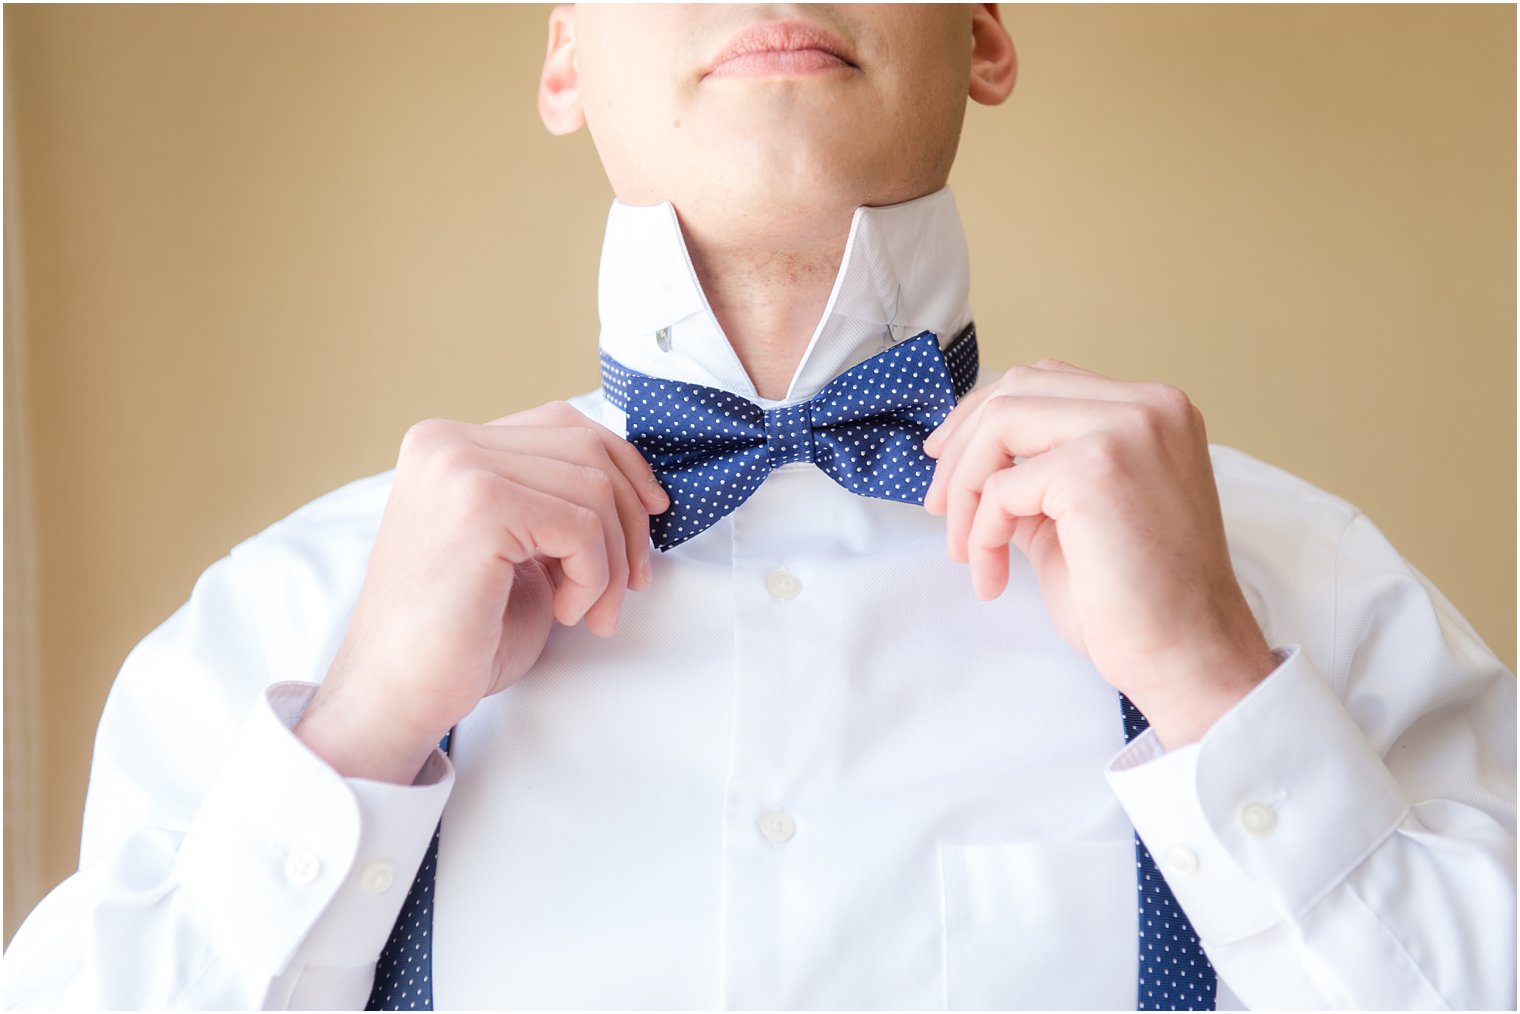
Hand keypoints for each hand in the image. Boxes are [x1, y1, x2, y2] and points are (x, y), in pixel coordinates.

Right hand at [296, 401, 668, 782]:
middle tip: (631, 585)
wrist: (398, 693)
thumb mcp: (516, 546)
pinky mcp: (480, 506)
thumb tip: (638, 486)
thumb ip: (552, 500)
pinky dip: (593, 577)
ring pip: (594, 489)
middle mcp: (445, 442)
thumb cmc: (460, 632)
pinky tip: (566, 611)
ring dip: (613, 561)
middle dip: (629, 521)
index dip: (622, 469)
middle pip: (588, 450)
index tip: (650, 517)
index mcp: (447, 444)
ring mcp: (458, 468)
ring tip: (592, 611)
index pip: (564, 425)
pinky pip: (583, 527)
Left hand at [922, 359, 1276, 747]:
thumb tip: (965, 456)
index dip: (981, 415)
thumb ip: (1038, 472)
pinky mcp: (1096, 469)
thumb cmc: (1138, 599)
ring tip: (964, 549)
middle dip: (960, 447)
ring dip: (963, 490)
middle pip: (1016, 390)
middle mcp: (1150, 405)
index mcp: (1154, 409)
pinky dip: (981, 533)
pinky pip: (1001, 488)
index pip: (1044, 380)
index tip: (944, 457)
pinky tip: (993, 577)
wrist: (1187, 656)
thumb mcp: (1078, 515)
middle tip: (937, 507)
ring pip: (1000, 424)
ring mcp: (1127, 430)